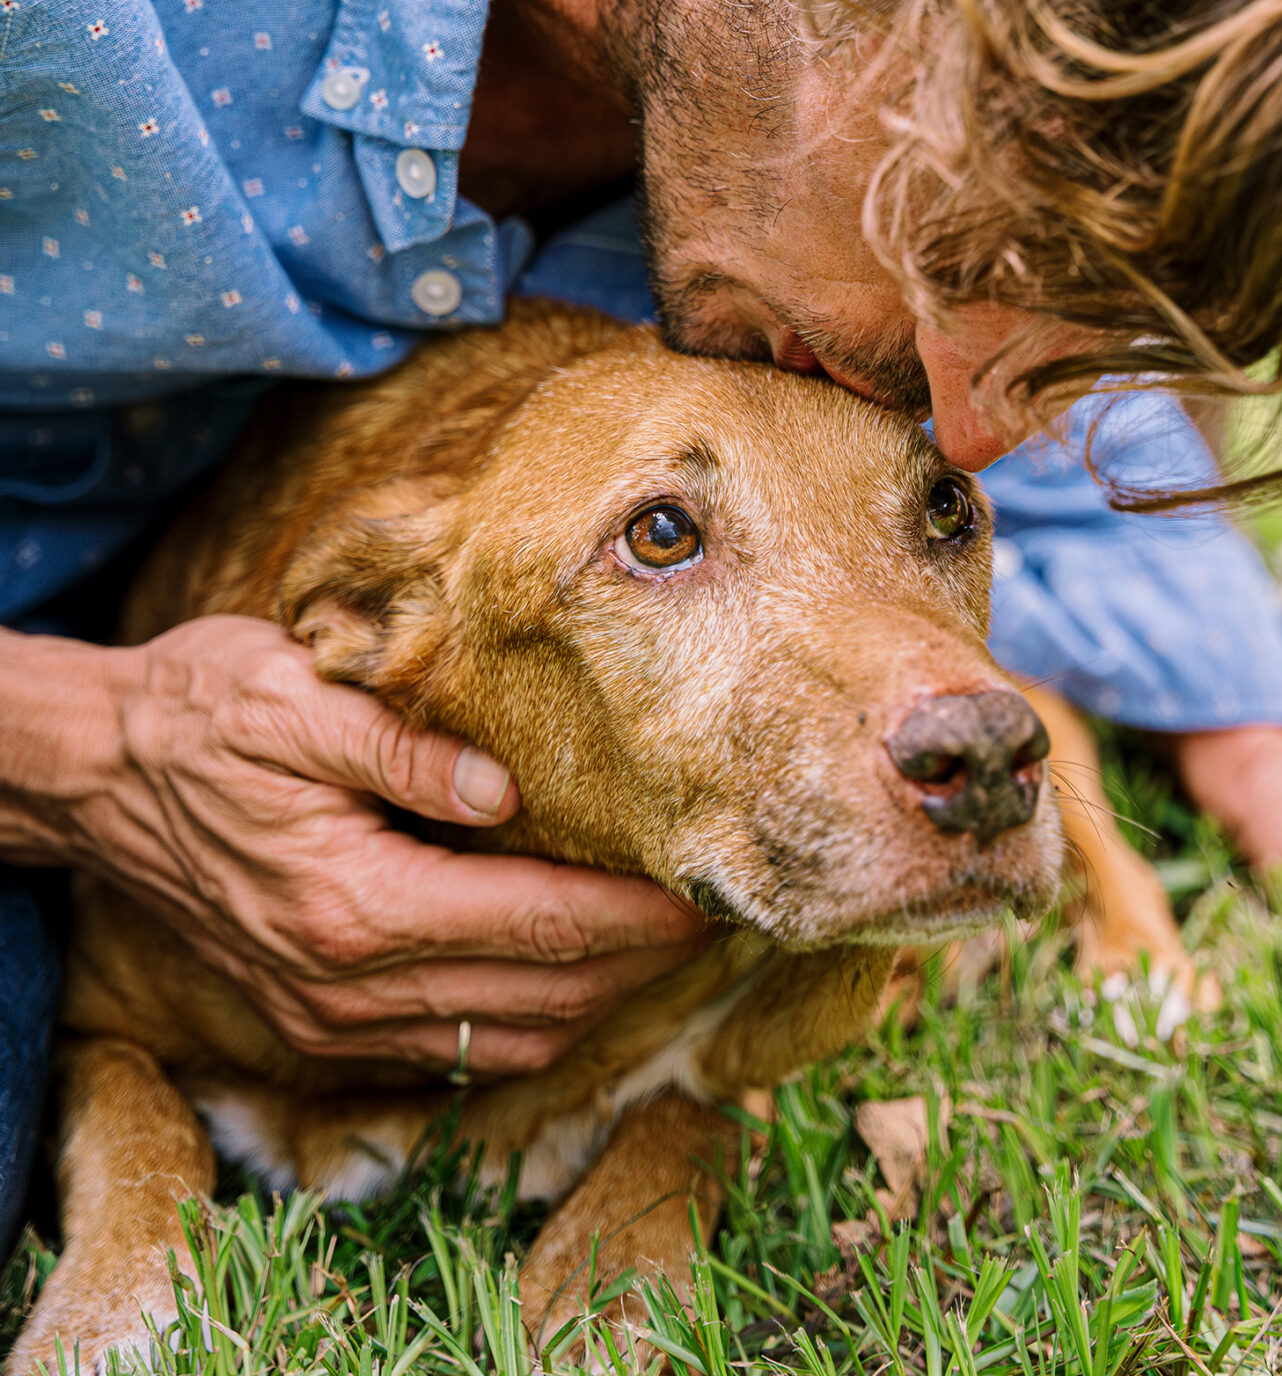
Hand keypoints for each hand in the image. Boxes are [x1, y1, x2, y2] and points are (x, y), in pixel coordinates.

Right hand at [0, 615, 710, 1075]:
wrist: (102, 772)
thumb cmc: (203, 712)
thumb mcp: (295, 697)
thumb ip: (404, 747)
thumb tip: (507, 788)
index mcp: (354, 903)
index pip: (535, 927)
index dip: (633, 917)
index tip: (706, 891)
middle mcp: (344, 984)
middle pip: (537, 999)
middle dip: (637, 964)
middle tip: (717, 913)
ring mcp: (327, 1016)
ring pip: (501, 1040)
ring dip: (593, 1001)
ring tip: (663, 941)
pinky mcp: (318, 1019)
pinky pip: (450, 1047)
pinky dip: (526, 1019)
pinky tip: (571, 966)